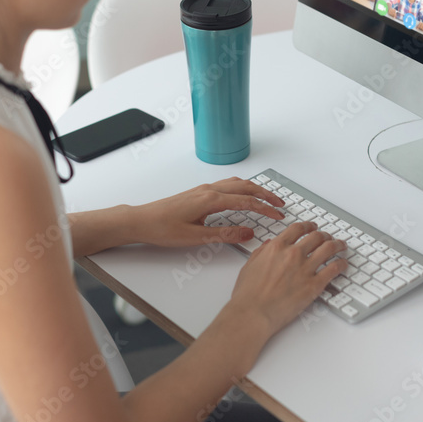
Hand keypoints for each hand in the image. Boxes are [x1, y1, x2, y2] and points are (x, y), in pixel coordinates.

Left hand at [135, 178, 284, 247]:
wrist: (141, 220)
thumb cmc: (162, 229)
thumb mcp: (195, 238)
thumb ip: (224, 235)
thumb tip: (248, 233)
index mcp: (210, 200)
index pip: (246, 201)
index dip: (265, 208)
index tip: (279, 215)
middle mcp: (209, 190)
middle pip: (245, 187)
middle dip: (265, 194)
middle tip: (281, 204)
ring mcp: (203, 189)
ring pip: (236, 183)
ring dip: (254, 189)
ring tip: (267, 198)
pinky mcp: (199, 193)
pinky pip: (227, 185)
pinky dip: (242, 188)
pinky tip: (243, 196)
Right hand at [229, 222, 346, 335]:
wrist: (253, 313)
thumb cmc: (248, 294)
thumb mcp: (250, 265)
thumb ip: (262, 252)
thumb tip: (269, 245)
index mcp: (277, 247)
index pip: (298, 229)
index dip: (308, 225)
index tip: (312, 227)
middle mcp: (293, 254)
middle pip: (316, 236)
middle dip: (324, 235)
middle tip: (328, 237)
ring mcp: (305, 269)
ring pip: (329, 248)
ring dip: (337, 245)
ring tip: (341, 246)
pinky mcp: (314, 285)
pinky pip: (334, 269)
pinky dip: (341, 264)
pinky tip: (343, 264)